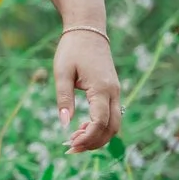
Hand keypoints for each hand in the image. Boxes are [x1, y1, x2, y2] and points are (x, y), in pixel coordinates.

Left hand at [56, 27, 121, 152]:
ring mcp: (116, 92)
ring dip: (98, 136)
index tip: (70, 145)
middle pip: (112, 128)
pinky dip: (100, 126)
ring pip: (115, 124)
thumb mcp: (62, 72)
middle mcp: (114, 92)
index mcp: (102, 88)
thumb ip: (64, 98)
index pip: (100, 122)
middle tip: (71, 149)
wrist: (88, 30)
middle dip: (94, 142)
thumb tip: (64, 124)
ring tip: (75, 140)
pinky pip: (112, 115)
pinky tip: (82, 128)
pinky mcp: (113, 91)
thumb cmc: (72, 49)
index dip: (87, 137)